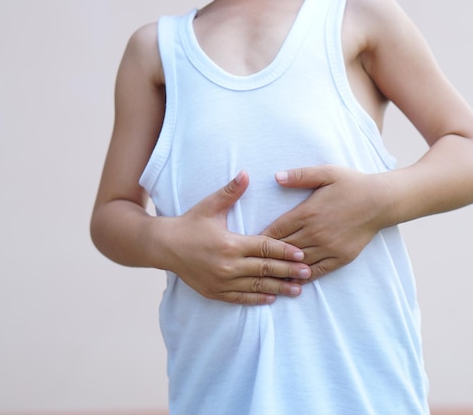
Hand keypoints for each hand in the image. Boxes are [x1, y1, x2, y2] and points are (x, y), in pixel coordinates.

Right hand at [156, 171, 310, 304]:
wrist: (164, 246)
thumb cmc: (189, 224)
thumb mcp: (210, 206)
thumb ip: (231, 191)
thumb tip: (246, 173)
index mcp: (230, 243)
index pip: (265, 248)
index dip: (285, 251)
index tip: (302, 254)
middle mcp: (228, 265)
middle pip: (266, 269)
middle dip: (289, 271)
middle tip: (308, 272)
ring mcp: (221, 281)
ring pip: (256, 287)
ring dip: (278, 289)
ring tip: (297, 290)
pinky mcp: (215, 292)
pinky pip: (240, 298)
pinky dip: (257, 299)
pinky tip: (271, 299)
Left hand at [261, 165, 393, 280]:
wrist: (381, 201)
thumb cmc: (352, 184)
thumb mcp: (326, 172)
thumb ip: (300, 175)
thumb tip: (277, 177)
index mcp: (308, 213)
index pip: (276, 230)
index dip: (260, 238)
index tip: (248, 244)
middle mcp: (316, 232)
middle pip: (283, 248)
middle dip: (267, 255)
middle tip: (250, 263)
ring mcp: (329, 247)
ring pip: (298, 262)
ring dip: (282, 268)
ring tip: (266, 275)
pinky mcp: (341, 257)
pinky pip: (318, 271)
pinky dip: (304, 276)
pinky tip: (293, 280)